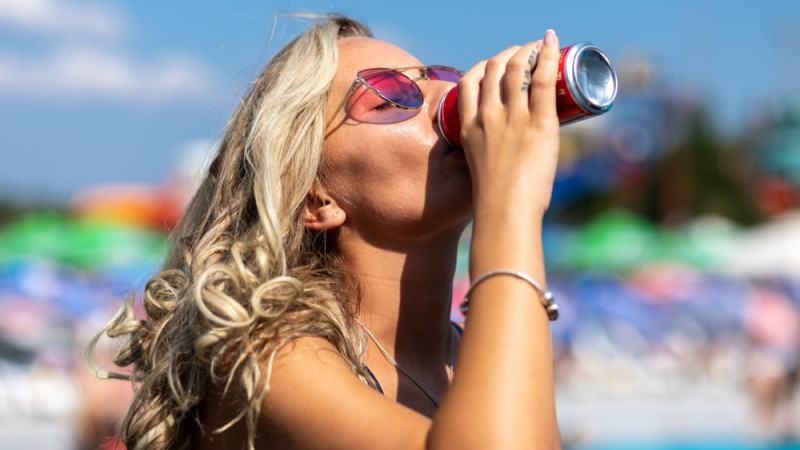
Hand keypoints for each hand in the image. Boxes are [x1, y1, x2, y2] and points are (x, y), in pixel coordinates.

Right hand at [457, 29, 560, 215]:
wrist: (505, 212)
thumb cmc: (496, 202)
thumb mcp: (481, 170)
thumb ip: (490, 157)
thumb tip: (508, 160)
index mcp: (470, 128)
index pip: (469, 82)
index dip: (483, 66)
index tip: (496, 64)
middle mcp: (489, 117)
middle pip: (493, 68)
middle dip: (509, 53)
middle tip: (525, 53)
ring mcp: (513, 119)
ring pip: (516, 68)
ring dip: (528, 50)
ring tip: (540, 47)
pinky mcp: (539, 124)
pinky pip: (541, 80)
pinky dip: (547, 55)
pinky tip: (552, 43)